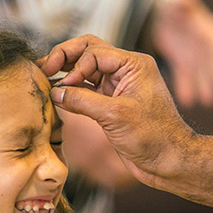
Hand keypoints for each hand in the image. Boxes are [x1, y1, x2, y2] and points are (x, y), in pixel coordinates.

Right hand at [38, 35, 193, 189]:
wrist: (168, 161)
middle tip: (43, 67)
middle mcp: (126, 70)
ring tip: (44, 76)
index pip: (94, 52)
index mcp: (134, 64)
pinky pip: (87, 89)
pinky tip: (57, 95)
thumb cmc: (153, 137)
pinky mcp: (112, 103)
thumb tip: (55, 92)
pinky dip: (72, 90)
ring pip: (86, 69)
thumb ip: (82, 101)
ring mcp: (118, 86)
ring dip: (66, 72)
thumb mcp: (115, 115)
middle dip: (64, 57)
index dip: (75, 67)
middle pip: (88, 51)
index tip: (63, 87)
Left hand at [150, 0, 212, 107]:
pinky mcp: (183, 67)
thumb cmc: (175, 8)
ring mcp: (196, 60)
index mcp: (206, 30)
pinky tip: (187, 102)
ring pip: (202, 75)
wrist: (166, 20)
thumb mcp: (177, 3)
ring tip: (208, 101)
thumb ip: (182, 3)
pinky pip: (186, 80)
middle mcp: (205, 48)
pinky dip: (186, 90)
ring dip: (206, 87)